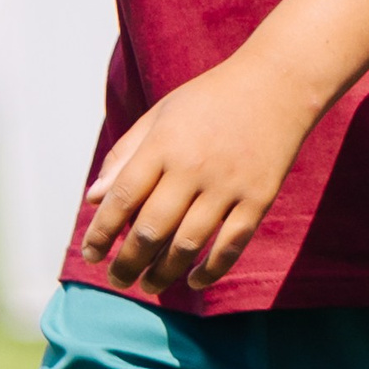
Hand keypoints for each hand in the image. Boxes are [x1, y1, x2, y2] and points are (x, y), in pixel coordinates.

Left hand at [76, 48, 320, 293]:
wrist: (277, 84)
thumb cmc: (210, 100)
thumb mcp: (161, 114)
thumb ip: (125, 154)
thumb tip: (93, 199)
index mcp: (164, 143)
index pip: (123, 197)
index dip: (101, 232)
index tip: (91, 254)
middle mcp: (193, 166)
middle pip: (150, 230)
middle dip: (127, 263)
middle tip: (117, 279)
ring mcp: (228, 184)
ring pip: (187, 245)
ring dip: (163, 274)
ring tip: (149, 284)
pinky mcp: (258, 198)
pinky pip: (230, 247)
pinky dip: (209, 271)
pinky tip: (193, 281)